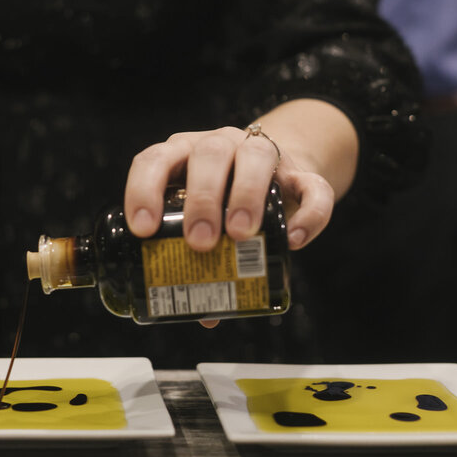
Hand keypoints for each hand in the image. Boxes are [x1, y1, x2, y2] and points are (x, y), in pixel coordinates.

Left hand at [124, 126, 334, 250]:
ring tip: (240, 235)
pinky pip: (312, 186)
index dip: (144, 191)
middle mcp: (220, 144)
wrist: (279, 170)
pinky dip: (307, 214)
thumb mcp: (204, 217)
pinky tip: (295, 241)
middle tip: (199, 242)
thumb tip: (201, 312)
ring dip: (247, 195)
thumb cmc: (226, 197)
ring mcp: (262, 152)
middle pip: (208, 154)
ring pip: (256, 155)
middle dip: (201, 198)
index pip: (155, 160)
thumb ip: (198, 258)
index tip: (144, 229)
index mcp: (183, 154)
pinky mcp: (302, 171)